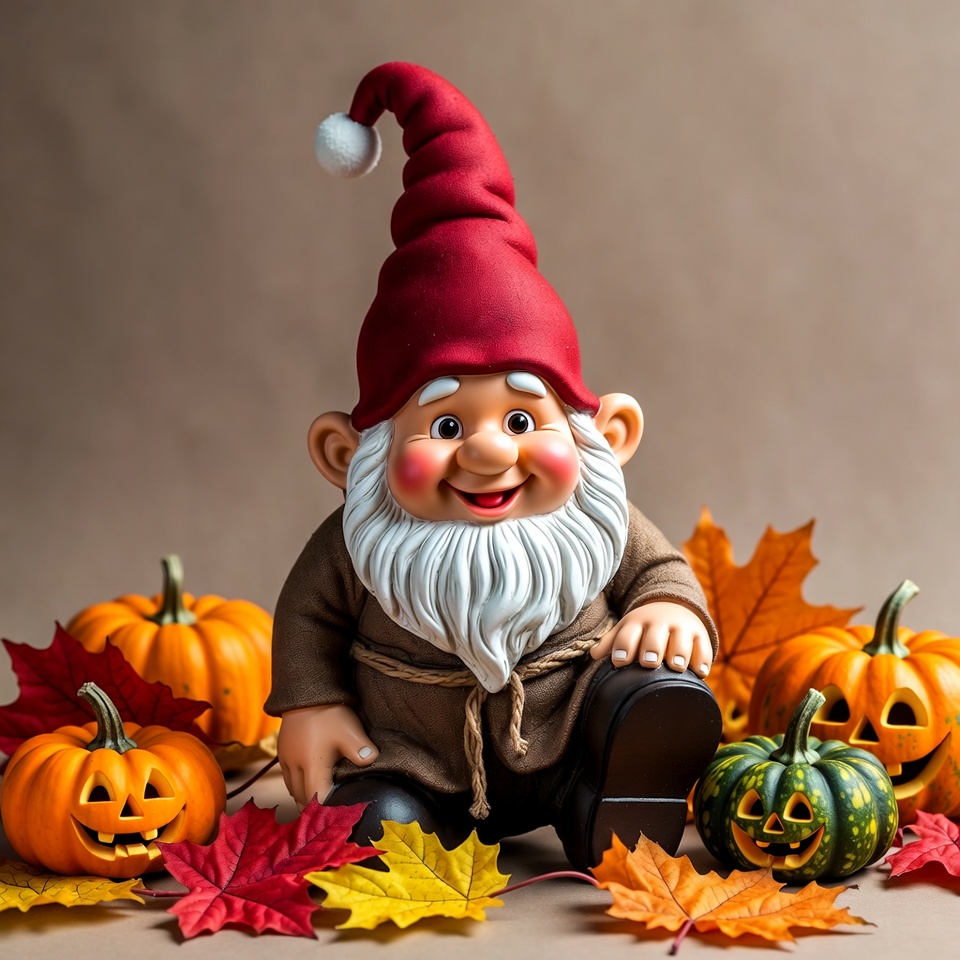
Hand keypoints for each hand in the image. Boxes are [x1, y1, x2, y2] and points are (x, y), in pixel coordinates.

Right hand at [277, 704, 378, 809]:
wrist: (304, 690)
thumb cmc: (328, 713)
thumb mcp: (350, 731)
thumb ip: (361, 750)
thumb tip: (371, 762)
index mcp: (312, 766)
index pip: (316, 799)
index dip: (325, 810)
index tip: (336, 817)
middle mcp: (295, 766)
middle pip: (301, 798)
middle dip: (313, 808)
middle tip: (327, 815)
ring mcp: (285, 759)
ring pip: (292, 789)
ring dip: (303, 797)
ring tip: (317, 803)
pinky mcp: (282, 751)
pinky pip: (288, 777)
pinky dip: (297, 785)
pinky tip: (306, 781)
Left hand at [591, 601, 712, 676]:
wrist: (674, 606)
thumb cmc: (644, 627)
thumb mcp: (627, 628)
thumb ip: (611, 642)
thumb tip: (594, 656)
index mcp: (637, 623)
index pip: (627, 634)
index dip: (623, 647)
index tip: (619, 662)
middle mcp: (660, 624)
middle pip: (655, 637)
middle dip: (652, 648)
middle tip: (649, 662)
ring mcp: (682, 629)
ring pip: (681, 641)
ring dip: (678, 653)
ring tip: (676, 666)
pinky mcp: (701, 636)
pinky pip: (704, 649)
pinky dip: (702, 660)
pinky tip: (699, 672)